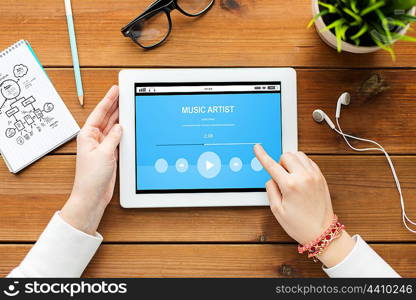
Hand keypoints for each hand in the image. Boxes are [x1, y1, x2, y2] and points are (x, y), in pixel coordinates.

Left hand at [61, 85, 121, 235]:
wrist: (92, 195)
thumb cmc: (91, 177)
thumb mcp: (105, 153)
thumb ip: (113, 137)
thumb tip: (119, 127)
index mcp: (88, 135)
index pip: (100, 112)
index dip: (108, 100)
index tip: (115, 89)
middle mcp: (94, 138)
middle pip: (107, 117)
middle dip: (115, 105)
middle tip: (124, 93)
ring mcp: (102, 146)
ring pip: (113, 127)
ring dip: (120, 117)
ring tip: (128, 105)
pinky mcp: (109, 154)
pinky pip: (117, 138)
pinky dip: (123, 131)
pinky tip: (129, 125)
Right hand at [254, 145, 354, 266]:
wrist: (322, 232)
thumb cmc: (300, 224)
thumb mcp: (277, 210)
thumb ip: (271, 190)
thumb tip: (271, 178)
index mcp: (290, 186)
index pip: (272, 165)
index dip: (262, 155)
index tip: (257, 147)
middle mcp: (304, 177)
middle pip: (286, 155)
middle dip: (280, 163)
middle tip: (281, 178)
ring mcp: (314, 176)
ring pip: (299, 155)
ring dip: (291, 161)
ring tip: (290, 176)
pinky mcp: (321, 177)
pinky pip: (309, 161)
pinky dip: (301, 164)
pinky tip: (299, 176)